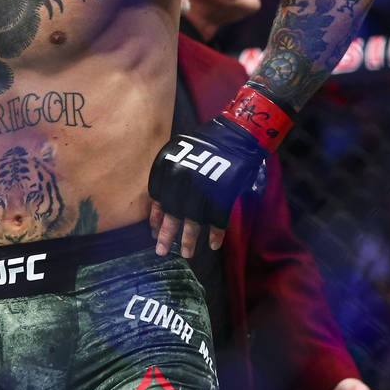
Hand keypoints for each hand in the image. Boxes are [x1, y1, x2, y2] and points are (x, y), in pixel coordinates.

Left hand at [147, 117, 266, 256]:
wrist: (235, 135)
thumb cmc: (205, 144)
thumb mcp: (179, 153)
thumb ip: (170, 177)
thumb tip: (162, 205)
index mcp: (167, 167)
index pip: (157, 198)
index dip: (155, 217)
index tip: (154, 230)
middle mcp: (181, 178)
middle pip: (172, 213)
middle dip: (166, 234)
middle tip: (160, 251)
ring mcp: (202, 187)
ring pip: (193, 220)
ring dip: (189, 239)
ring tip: (186, 254)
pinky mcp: (223, 193)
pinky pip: (217, 219)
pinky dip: (216, 233)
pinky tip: (213, 244)